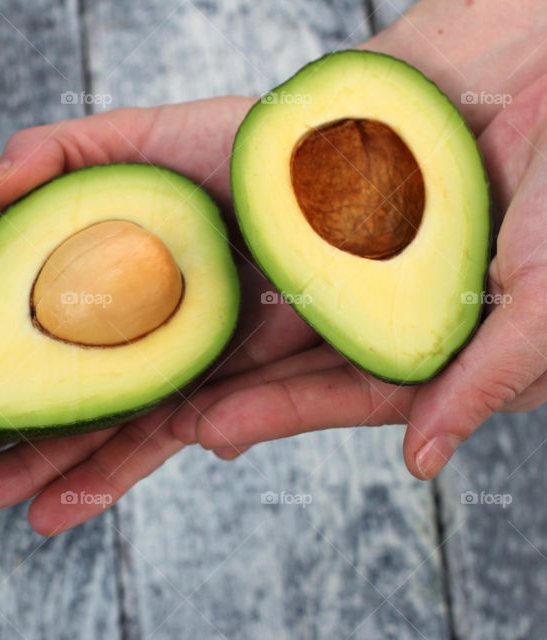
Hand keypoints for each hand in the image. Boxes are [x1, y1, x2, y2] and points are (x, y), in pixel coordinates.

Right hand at [0, 97, 327, 534]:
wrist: (345, 173)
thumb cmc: (247, 147)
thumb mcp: (138, 139)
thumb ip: (55, 154)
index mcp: (100, 282)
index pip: (14, 336)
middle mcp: (131, 334)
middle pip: (41, 396)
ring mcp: (176, 369)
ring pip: (87, 435)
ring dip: (20, 474)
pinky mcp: (230, 394)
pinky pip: (160, 444)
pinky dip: (105, 480)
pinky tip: (48, 511)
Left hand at [173, 73, 546, 479]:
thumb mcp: (542, 302)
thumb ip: (483, 381)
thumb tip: (421, 462)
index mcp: (439, 343)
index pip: (345, 392)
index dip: (278, 412)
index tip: (212, 431)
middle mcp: (389, 302)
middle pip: (293, 353)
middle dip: (227, 380)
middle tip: (157, 403)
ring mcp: (359, 248)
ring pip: (274, 290)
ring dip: (217, 319)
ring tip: (155, 341)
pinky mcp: (336, 197)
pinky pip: (276, 223)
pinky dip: (234, 241)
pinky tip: (184, 259)